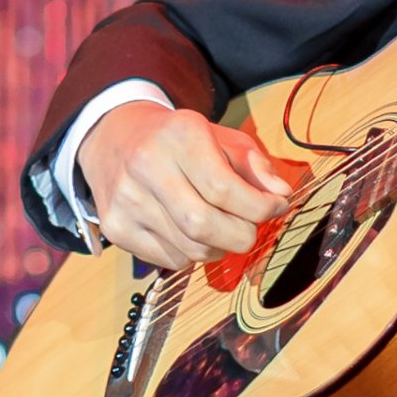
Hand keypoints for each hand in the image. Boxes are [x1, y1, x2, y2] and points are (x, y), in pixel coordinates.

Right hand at [79, 101, 293, 268]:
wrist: (115, 137)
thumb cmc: (179, 140)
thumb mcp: (221, 137)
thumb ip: (254, 164)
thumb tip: (281, 194)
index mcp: (179, 135)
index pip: (224, 188)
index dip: (259, 207)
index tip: (275, 207)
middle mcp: (147, 166)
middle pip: (204, 226)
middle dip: (241, 235)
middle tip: (251, 228)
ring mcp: (126, 201)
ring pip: (190, 250)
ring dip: (219, 247)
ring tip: (222, 227)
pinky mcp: (116, 228)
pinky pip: (170, 261)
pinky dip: (192, 254)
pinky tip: (190, 231)